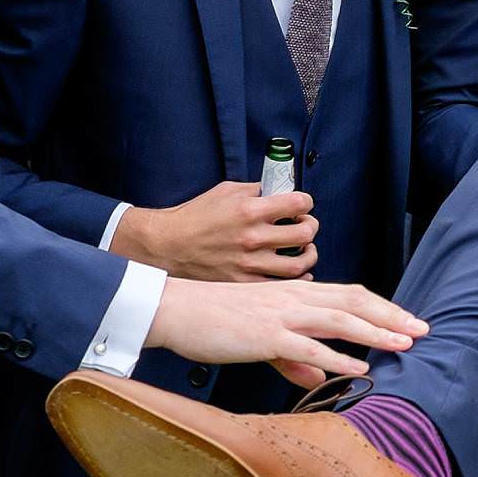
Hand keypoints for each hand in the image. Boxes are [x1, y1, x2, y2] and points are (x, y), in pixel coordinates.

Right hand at [111, 180, 318, 279]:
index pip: (298, 203)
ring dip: (309, 254)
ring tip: (305, 249)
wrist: (166, 245)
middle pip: (305, 233)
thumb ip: (255, 190)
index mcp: (249, 210)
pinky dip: (296, 279)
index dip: (306, 202)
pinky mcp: (242, 282)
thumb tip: (279, 191)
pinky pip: (281, 285)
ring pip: (299, 264)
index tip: (302, 205)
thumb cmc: (195, 216)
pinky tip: (295, 272)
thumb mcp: (225, 192)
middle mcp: (252, 237)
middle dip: (311, 226)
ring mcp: (249, 263)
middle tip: (305, 226)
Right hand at [146, 277, 428, 382]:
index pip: (350, 295)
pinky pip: (307, 347)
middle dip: (392, 316)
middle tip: (423, 329)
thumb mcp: (260, 336)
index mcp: (295, 295)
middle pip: (355, 302)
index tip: (408, 321)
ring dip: (376, 332)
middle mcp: (294, 299)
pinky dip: (337, 358)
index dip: (382, 307)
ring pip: (339, 320)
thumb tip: (318, 378)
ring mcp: (281, 316)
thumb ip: (292, 358)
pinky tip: (359, 368)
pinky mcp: (265, 336)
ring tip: (404, 343)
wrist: (175, 309)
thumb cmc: (215, 320)